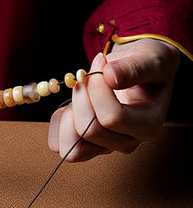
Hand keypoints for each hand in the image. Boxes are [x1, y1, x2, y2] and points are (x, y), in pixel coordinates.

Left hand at [48, 38, 180, 161]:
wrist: (138, 71)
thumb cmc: (147, 66)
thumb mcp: (149, 59)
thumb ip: (134, 67)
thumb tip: (110, 75)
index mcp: (148, 126)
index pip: (112, 118)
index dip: (97, 89)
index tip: (100, 64)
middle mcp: (126, 142)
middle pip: (89, 132)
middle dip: (80, 98)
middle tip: (86, 76)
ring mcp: (104, 147)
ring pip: (71, 148)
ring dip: (67, 115)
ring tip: (80, 94)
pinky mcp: (84, 146)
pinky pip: (58, 145)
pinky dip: (58, 123)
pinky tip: (71, 104)